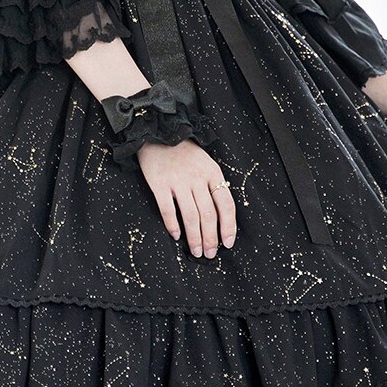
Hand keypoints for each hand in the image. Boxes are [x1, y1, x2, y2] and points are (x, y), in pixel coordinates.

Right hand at [136, 140, 235, 254]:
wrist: (157, 133)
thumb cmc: (183, 152)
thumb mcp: (206, 163)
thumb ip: (212, 185)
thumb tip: (218, 215)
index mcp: (213, 173)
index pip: (226, 205)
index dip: (228, 226)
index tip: (227, 243)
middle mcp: (197, 178)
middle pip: (209, 215)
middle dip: (211, 238)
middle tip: (210, 254)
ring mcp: (178, 181)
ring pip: (191, 216)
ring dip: (194, 237)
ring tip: (196, 251)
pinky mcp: (159, 184)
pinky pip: (168, 209)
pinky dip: (172, 225)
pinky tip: (176, 235)